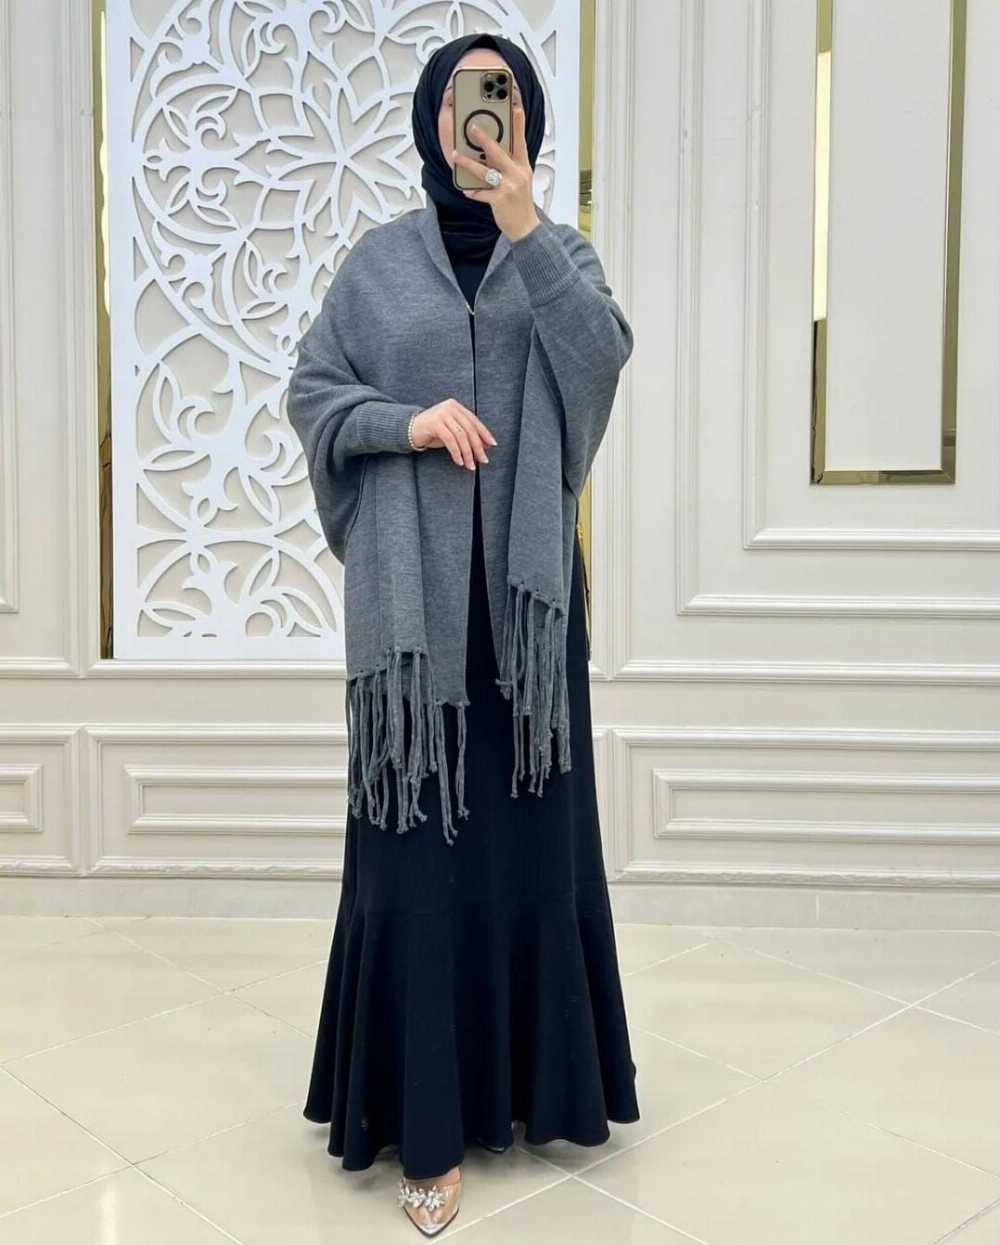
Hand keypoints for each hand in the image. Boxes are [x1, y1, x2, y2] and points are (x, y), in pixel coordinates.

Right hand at [410, 400, 496, 469]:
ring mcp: (442, 414)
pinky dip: (456, 453)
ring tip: (470, 465)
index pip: (474, 421)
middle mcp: (450, 407)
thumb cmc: (432, 432)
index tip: (492, 445)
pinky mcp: (434, 423)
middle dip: (478, 447)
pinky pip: (450, 440)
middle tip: (483, 460)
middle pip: (469, 429)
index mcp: (456, 406)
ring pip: (461, 436)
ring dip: (468, 453)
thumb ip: (467, 435)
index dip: (484, 433)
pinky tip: (459, 462)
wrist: (408, 429)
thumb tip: (486, 445)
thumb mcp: (452, 432)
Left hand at [450, 102, 539, 241]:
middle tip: (473, 128)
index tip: (516, 109)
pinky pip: (481, 193)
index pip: (521, 142)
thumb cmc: (520, 201)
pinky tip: (466, 190)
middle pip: (499, 152)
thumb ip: (509, 165)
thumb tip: (489, 152)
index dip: (519, 125)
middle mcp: (517, 174)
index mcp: (523, 166)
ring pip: (485, 171)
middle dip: (485, 139)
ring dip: (468, 163)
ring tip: (456, 155)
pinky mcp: (500, 200)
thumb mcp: (520, 179)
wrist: (525, 227)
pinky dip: (472, 191)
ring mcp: (509, 187)